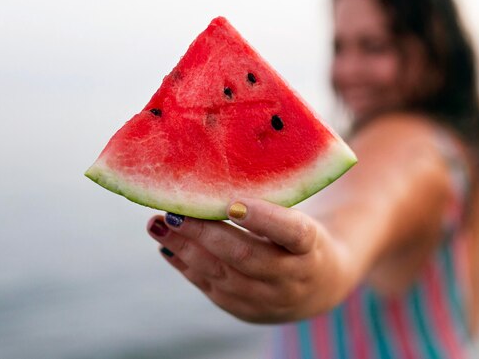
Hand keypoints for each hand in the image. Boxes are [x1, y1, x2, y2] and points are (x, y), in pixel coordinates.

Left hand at [146, 198, 347, 322]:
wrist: (320, 285)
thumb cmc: (305, 238)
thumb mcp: (303, 217)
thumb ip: (276, 199)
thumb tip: (234, 167)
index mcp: (312, 248)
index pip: (293, 233)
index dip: (264, 219)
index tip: (233, 203)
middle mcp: (291, 277)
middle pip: (245, 256)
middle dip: (205, 233)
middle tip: (175, 210)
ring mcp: (268, 299)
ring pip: (221, 275)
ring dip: (185, 248)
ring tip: (158, 224)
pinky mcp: (246, 311)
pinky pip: (211, 288)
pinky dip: (186, 265)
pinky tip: (167, 245)